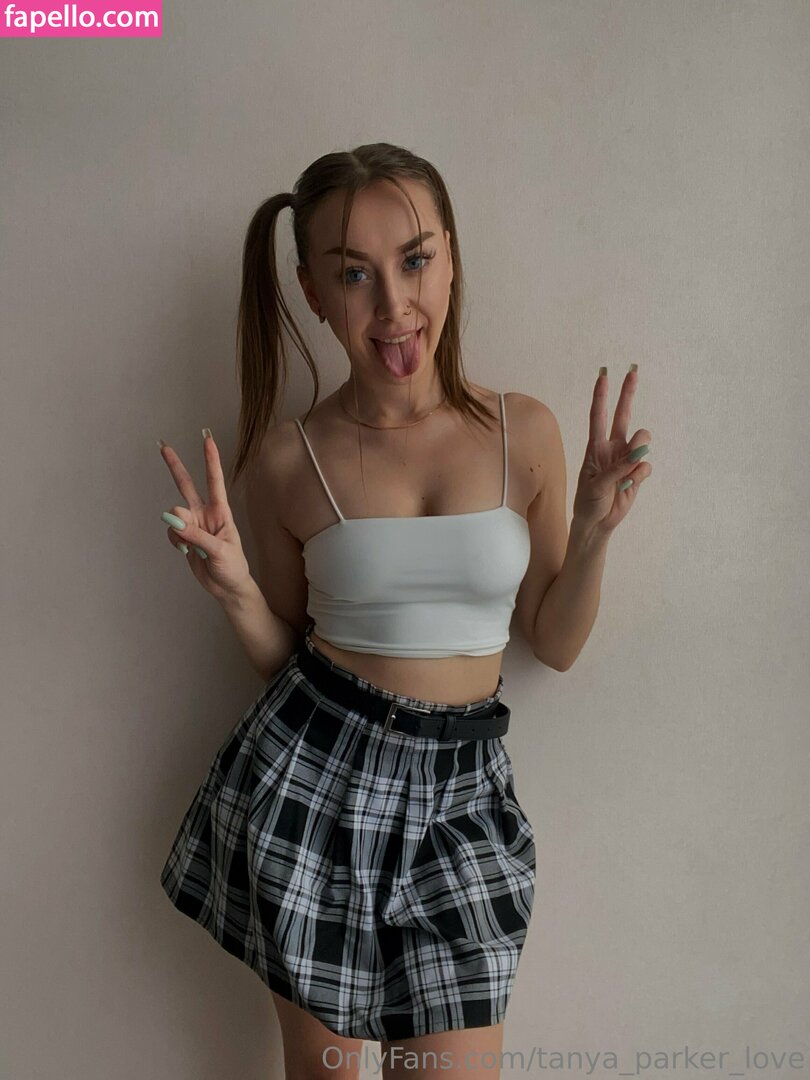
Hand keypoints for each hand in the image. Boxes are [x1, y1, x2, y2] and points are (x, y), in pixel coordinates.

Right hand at [158, 430, 251, 603]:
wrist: (227, 588)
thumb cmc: (233, 567)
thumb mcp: (219, 551)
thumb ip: (195, 534)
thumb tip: (173, 518)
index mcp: (221, 512)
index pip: (214, 481)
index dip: (210, 460)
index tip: (207, 439)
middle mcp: (205, 514)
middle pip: (187, 485)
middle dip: (175, 466)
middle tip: (163, 446)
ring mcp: (193, 525)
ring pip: (175, 514)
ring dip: (177, 526)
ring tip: (188, 544)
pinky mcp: (184, 537)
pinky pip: (171, 531)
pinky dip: (174, 539)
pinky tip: (184, 550)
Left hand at [571, 366, 652, 535]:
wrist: (597, 523)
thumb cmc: (589, 502)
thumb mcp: (597, 486)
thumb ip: (617, 469)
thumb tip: (638, 455)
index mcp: (595, 448)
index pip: (599, 417)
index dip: (601, 396)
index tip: (603, 376)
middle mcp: (612, 448)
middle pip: (622, 415)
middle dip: (627, 394)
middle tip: (633, 372)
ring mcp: (626, 459)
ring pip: (641, 441)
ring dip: (639, 450)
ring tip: (630, 468)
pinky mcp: (637, 472)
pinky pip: (646, 466)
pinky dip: (640, 475)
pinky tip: (630, 484)